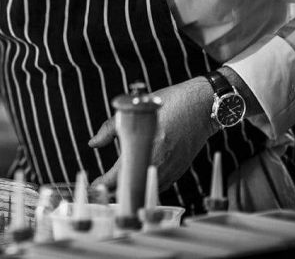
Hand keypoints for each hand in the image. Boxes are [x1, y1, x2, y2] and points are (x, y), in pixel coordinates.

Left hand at [88, 78, 214, 190]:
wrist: (201, 106)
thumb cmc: (169, 104)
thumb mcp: (133, 110)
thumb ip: (110, 129)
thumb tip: (93, 143)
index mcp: (143, 147)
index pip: (118, 175)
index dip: (103, 183)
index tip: (95, 184)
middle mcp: (157, 162)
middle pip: (130, 187)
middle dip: (114, 190)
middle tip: (102, 188)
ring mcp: (170, 169)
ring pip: (145, 189)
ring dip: (130, 189)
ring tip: (117, 186)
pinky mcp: (179, 170)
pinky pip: (159, 185)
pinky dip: (146, 185)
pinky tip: (139, 180)